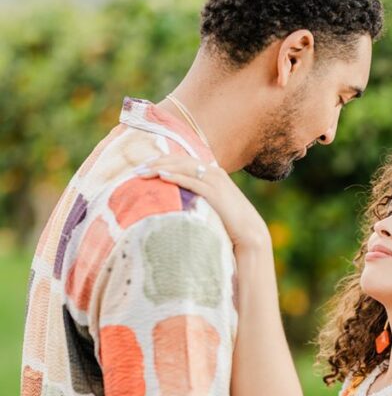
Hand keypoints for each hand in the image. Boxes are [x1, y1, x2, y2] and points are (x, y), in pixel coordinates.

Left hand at [138, 155, 270, 249]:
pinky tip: (162, 177)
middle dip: (157, 163)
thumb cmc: (230, 225)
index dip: (162, 161)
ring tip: (143, 173)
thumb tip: (180, 204)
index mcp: (213, 173)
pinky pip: (192, 181)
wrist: (250, 234)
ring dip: (161, 168)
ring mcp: (215, 181)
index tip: (144, 167)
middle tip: (136, 170)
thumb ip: (199, 199)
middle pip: (180, 161)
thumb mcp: (213, 207)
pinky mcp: (215, 193)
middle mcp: (214, 172)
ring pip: (183, 167)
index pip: (182, 161)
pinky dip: (176, 177)